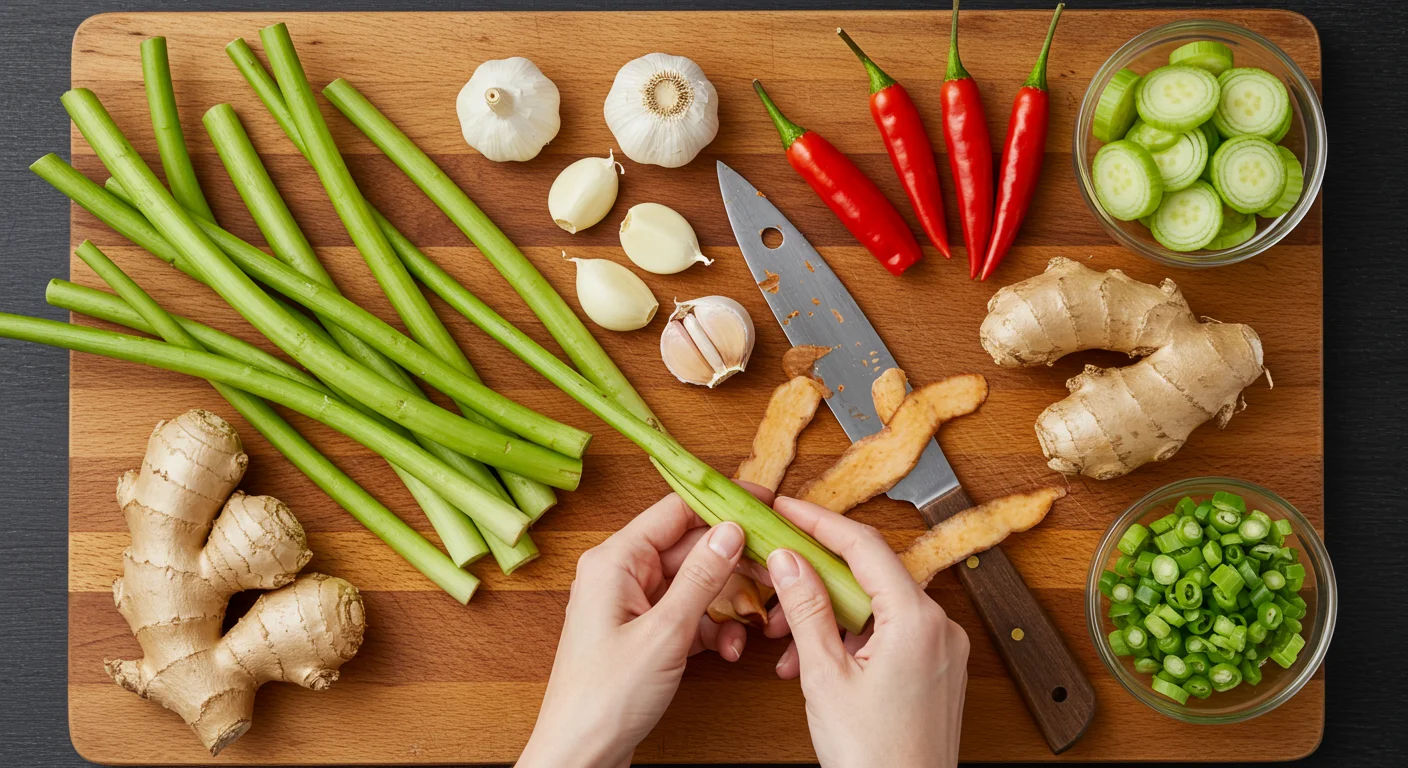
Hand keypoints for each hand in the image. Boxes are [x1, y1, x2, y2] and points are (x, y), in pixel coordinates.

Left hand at [517, 489, 764, 767]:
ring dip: (727, 604)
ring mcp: (631, 605)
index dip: (722, 504)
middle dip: (734, 564)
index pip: (676, 510)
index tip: (763, 502)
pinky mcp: (642, 634)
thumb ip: (702, 578)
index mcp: (615, 561)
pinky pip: (686, 615)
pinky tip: (729, 649)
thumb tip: (730, 530)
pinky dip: (711, 629)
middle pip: (690, 549)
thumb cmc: (604, 698)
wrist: (580, 755)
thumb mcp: (665, 633)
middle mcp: (620, 575)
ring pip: (694, 585)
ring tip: (753, 625)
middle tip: (775, 572)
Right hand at [763, 497, 969, 767]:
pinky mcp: (937, 670)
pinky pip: (889, 634)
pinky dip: (850, 639)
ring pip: (875, 607)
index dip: (819, 522)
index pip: (863, 546)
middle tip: (776, 570)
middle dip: (816, 577)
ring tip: (785, 641)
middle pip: (870, 574)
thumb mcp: (824, 676)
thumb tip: (789, 559)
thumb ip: (805, 609)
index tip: (786, 509)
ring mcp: (942, 649)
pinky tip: (814, 661)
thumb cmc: (874, 758)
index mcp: (917, 620)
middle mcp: (939, 626)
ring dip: (828, 615)